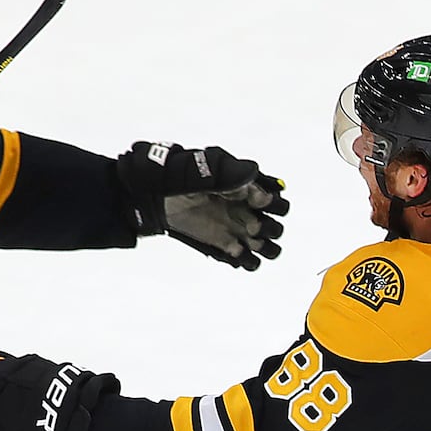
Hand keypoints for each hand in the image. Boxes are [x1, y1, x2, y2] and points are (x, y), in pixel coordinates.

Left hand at [116, 141, 288, 270]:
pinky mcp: (222, 246)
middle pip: (276, 226)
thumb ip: (232, 175)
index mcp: (246, 189)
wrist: (153, 195)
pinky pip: (247, 261)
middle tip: (249, 226)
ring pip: (267, 246)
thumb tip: (259, 190)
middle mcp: (245, 210)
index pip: (277, 201)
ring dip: (264, 248)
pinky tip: (232, 252)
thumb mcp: (206, 169)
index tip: (254, 203)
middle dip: (269, 228)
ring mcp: (235, 229)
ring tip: (246, 242)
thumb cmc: (180, 175)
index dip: (273, 206)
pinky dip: (246, 261)